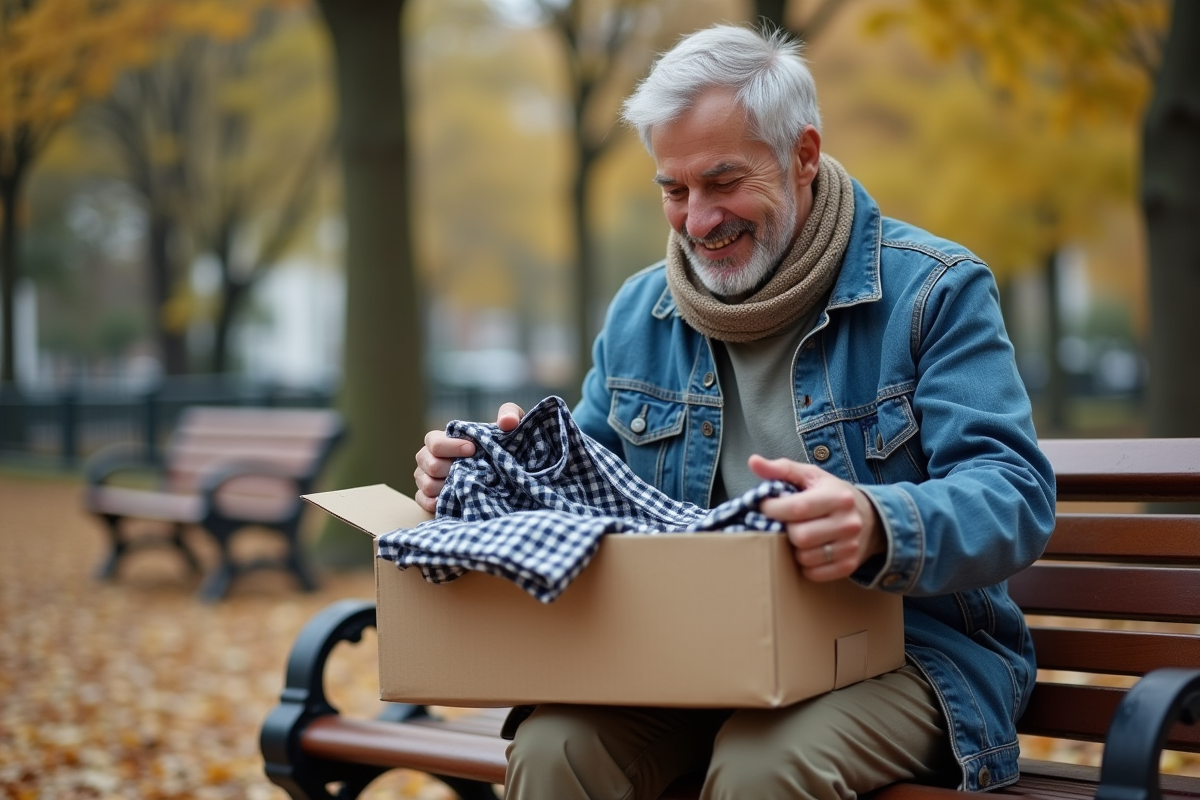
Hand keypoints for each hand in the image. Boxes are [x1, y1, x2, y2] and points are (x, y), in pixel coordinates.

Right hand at [412, 403, 524, 512]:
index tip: (473, 450)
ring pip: (426, 484)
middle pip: (429, 464)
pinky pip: (423, 500)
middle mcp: (430, 458)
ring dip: (446, 486)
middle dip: (450, 468)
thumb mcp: (510, 426)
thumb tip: (507, 422)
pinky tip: (455, 501)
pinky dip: (436, 502)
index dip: (451, 446)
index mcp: (443, 439)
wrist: (502, 473)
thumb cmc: (501, 445)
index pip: (433, 441)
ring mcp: (427, 478)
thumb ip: (510, 414)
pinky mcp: (428, 497)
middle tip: (470, 470)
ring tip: (466, 485)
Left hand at [750, 454, 884, 581]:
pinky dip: (805, 565)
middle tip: (786, 524)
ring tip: (798, 536)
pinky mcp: (849, 565)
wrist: (871, 518)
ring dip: (794, 550)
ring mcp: (850, 546)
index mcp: (837, 497)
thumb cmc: (832, 493)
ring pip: (805, 558)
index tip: (766, 507)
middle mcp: (847, 522)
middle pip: (800, 537)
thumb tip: (754, 462)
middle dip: (786, 531)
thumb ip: (782, 469)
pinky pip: (814, 574)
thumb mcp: (810, 476)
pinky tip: (808, 550)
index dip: (773, 509)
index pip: (797, 508)